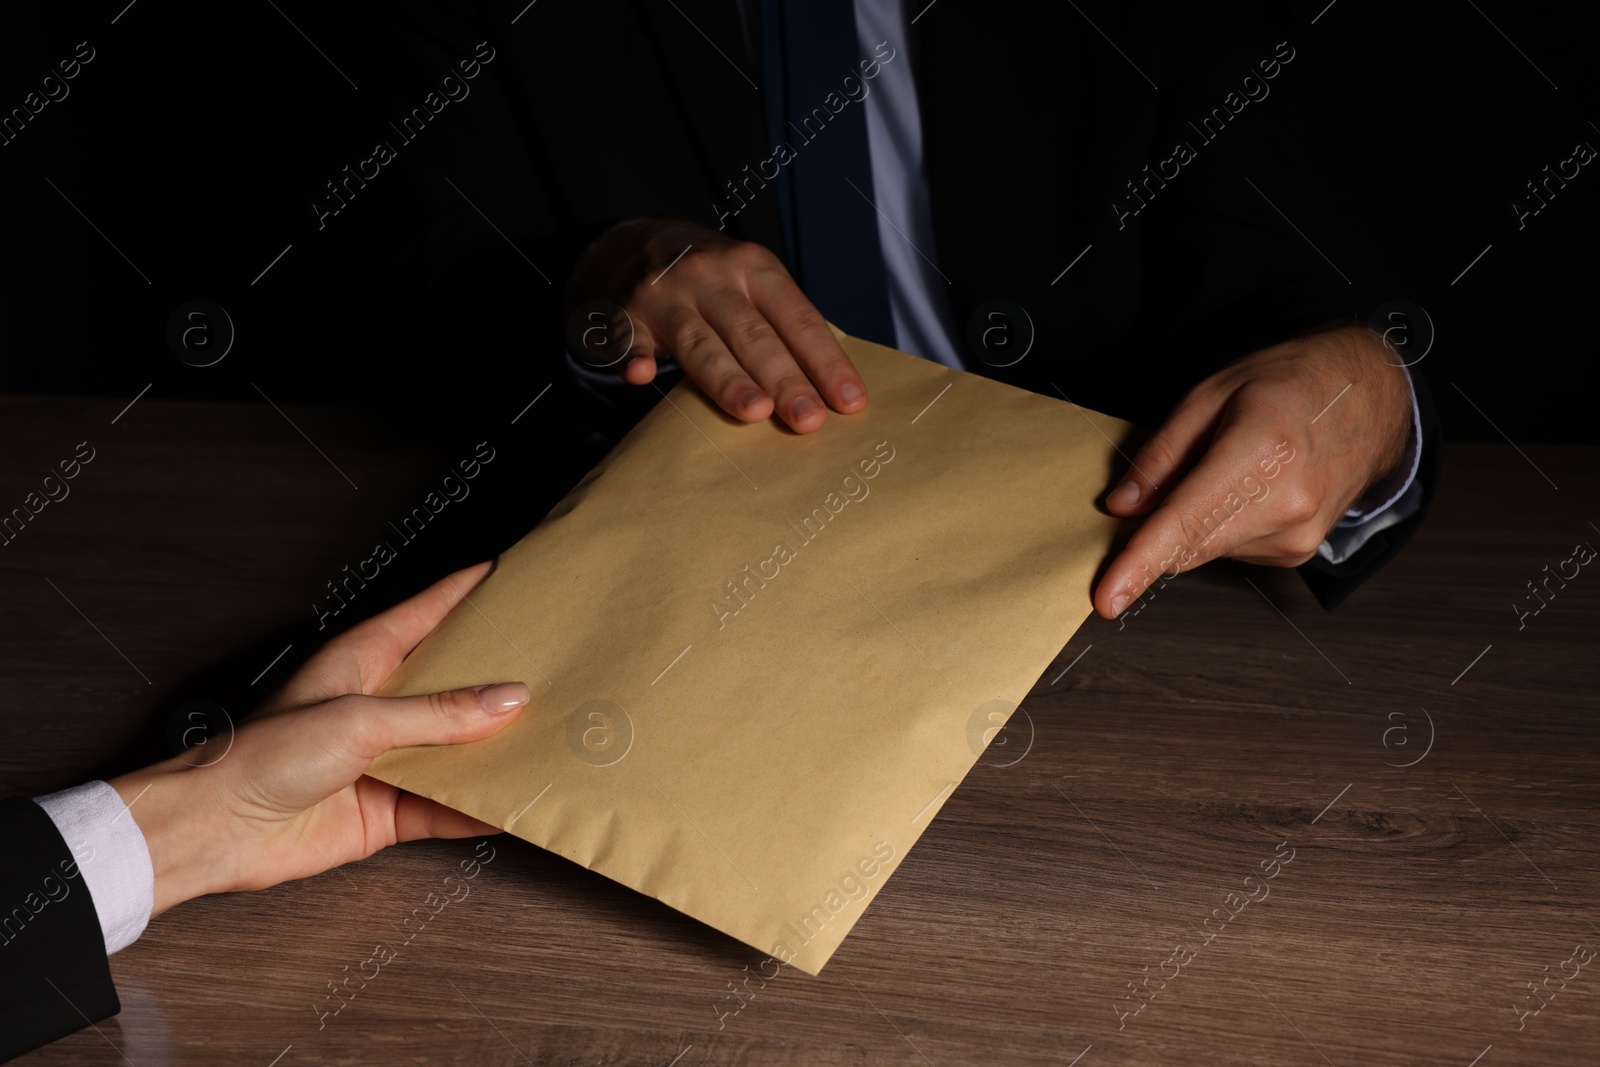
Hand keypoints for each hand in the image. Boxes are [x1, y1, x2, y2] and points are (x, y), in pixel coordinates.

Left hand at [109, 562, 528, 916]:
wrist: (217, 829)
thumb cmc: (262, 755)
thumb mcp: (359, 719)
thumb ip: (437, 713)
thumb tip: (507, 699)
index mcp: (366, 659)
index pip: (429, 612)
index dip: (469, 590)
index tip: (514, 573)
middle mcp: (381, 705)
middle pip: (455, 683)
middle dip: (502, 676)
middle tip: (557, 664)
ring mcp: (388, 758)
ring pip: (459, 748)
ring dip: (498, 749)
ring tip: (552, 739)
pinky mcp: (389, 808)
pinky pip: (447, 806)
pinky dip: (480, 809)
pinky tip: (513, 805)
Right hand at [566, 217, 866, 432]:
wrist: (629, 241)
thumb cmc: (709, 277)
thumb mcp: (752, 280)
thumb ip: (784, 324)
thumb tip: (832, 387)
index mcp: (755, 268)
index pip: (798, 319)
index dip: (825, 361)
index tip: (849, 402)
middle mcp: (712, 277)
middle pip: (753, 334)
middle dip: (784, 378)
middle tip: (809, 418)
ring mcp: (665, 294)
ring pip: (700, 342)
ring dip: (727, 377)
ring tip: (755, 411)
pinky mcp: (624, 313)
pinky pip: (630, 338)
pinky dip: (635, 355)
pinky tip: (642, 374)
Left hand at [1094, 325, 1412, 617]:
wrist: (1371, 399)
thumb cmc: (1293, 385)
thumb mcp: (1213, 393)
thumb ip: (1162, 455)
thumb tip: (1123, 507)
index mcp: (1261, 453)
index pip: (1186, 523)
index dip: (1140, 563)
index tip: (1109, 598)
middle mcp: (1287, 505)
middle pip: (1189, 546)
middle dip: (1152, 535)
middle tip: (1147, 494)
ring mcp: (1298, 535)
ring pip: (1205, 550)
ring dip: (1193, 521)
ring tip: (1226, 466)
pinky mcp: (1298, 553)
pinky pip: (1230, 550)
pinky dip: (1219, 526)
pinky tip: (1245, 487)